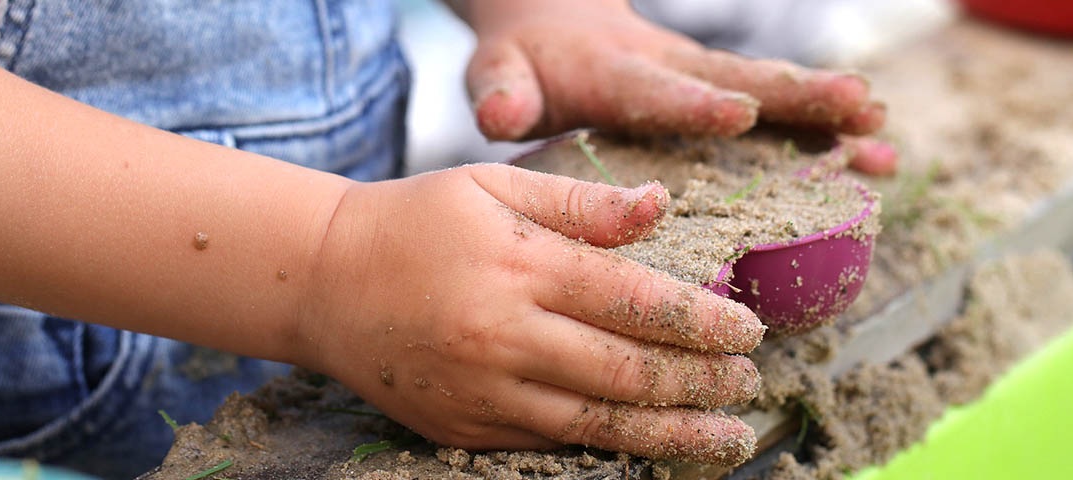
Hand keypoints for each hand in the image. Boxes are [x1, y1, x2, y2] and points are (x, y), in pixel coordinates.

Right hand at [294, 164, 764, 463]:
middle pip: (628, 372)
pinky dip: (609, 449)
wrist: (323, 281)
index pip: (636, 301)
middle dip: (701, 382)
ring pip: (598, 424)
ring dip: (672, 434)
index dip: (703, 321)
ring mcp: (483, 390)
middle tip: (747, 382)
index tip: (749, 329)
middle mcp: (505, 335)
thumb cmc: (417, 221)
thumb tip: (662, 207)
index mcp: (520, 265)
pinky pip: (551, 444)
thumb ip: (581, 202)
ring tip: (726, 437)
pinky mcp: (463, 428)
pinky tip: (650, 447)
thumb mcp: (494, 186)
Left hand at [459, 0, 895, 174]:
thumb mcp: (499, 73)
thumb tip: (501, 114)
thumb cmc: (525, 63)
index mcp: (614, 73)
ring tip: (883, 135)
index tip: (739, 112)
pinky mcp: (720, 95)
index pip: (656, 90)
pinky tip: (877, 156)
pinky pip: (778, 113)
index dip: (695, 103)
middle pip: (739, 81)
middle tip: (857, 106)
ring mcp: (702, 82)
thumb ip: (501, 91)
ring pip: (771, 96)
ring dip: (826, 114)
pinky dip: (826, 132)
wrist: (553, 25)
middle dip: (797, 97)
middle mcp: (670, 70)